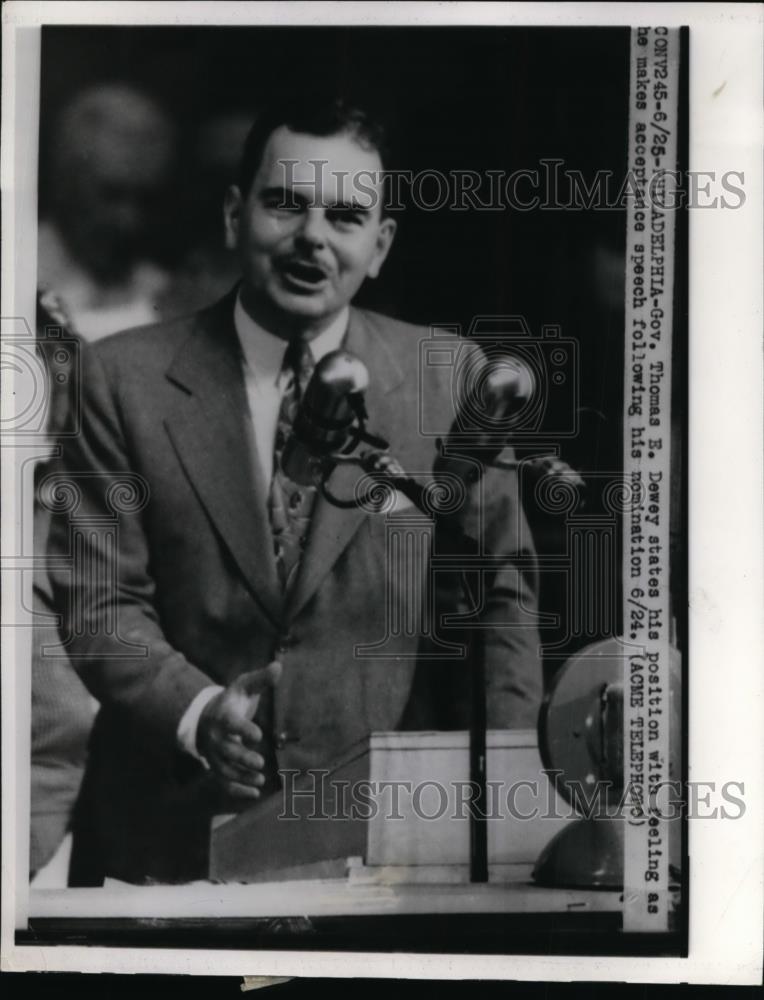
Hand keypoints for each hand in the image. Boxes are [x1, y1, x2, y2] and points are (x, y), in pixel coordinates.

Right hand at [196, 660, 281, 799]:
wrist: (205, 718)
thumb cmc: (232, 700)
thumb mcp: (244, 686)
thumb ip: (261, 679)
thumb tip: (279, 665)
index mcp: (224, 716)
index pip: (231, 723)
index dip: (243, 729)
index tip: (258, 735)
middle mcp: (216, 738)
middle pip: (227, 750)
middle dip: (242, 757)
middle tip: (261, 762)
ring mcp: (215, 755)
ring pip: (225, 769)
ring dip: (242, 776)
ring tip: (260, 780)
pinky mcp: (217, 767)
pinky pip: (224, 782)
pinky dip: (237, 790)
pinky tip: (254, 794)